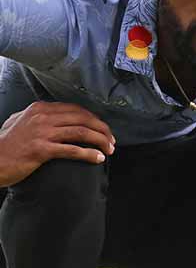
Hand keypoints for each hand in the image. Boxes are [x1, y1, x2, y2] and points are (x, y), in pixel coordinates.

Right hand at [0, 103, 114, 187]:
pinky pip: (73, 149)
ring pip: (82, 132)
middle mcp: (43, 117)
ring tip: (110, 149)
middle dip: (103, 129)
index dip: (94, 119)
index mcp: (40, 109)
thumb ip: (35, 116)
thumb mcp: (17, 121)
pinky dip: (89, 154)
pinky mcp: (41, 149)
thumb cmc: (5, 144)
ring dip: (101, 141)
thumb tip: (51, 113)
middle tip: (112, 141)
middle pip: (83, 118)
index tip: (103, 129)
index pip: (76, 110)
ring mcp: (42, 133)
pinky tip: (98, 158)